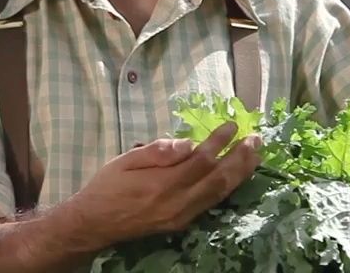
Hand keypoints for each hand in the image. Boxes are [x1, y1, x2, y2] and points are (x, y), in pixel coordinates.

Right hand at [62, 122, 260, 249]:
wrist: (94, 223)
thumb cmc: (107, 186)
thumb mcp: (125, 160)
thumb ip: (157, 152)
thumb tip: (187, 143)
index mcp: (162, 184)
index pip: (200, 161)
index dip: (219, 142)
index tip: (231, 125)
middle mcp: (177, 203)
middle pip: (218, 180)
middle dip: (240, 158)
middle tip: (255, 139)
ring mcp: (181, 216)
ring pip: (219, 194)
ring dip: (239, 174)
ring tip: (254, 156)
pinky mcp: (181, 223)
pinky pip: (210, 204)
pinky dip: (226, 189)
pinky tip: (235, 177)